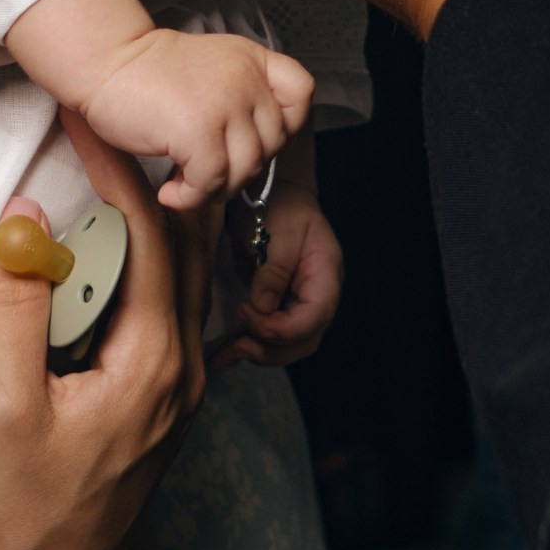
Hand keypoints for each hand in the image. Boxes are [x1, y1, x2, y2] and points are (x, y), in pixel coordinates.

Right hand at [0, 115, 211, 549]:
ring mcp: (176, 388)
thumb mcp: (0, 409)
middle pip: (185, 246)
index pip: (155, 238)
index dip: (120, 169)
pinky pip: (164, 304)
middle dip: (149, 176)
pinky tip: (107, 228)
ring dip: (149, 212)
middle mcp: (183, 374)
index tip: (83, 117)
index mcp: (156, 368)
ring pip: (180, 274)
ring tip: (109, 151)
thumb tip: (26, 215)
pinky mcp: (156, 399)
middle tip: (106, 114)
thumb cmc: (10, 508)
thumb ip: (13, 308)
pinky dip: (143, 255)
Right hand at [82, 28, 312, 209]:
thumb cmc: (149, 75)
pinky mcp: (200, 130)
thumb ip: (241, 95)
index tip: (252, 139)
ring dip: (214, 189)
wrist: (106, 62)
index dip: (286, 125)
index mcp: (251, 59)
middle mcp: (246, 79)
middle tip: (204, 171)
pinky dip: (190, 197)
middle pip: (272, 145)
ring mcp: (226, 104)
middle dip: (240, 168)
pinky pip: (210, 183)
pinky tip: (170, 190)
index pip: (301, 93)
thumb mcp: (213, 69)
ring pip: (244, 171)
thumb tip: (255, 153)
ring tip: (184, 182)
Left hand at [218, 185, 341, 369]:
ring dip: (257, 353)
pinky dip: (249, 346)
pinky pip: (270, 335)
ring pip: (288, 346)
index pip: (313, 318)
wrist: (275, 194)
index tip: (246, 312)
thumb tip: (262, 307)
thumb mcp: (279, 230)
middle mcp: (317, 296)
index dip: (281, 328)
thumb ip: (273, 270)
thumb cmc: (281, 205)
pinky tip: (224, 355)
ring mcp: (299, 304)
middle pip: (303, 340)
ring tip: (224, 355)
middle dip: (269, 348)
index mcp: (325, 276)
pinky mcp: (279, 306)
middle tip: (237, 343)